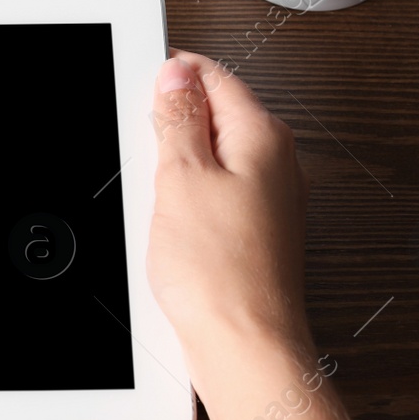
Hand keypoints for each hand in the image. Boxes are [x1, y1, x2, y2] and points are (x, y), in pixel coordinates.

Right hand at [146, 52, 309, 361]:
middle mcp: (277, 163)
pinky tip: (171, 229)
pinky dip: (187, 202)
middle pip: (214, 116)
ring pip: (211, 158)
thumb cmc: (220, 273)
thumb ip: (178, 118)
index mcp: (264, 136)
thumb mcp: (181, 177)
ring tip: (161, 203)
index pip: (214, 76)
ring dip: (177, 170)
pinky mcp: (254, 230)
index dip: (171, 79)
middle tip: (149, 160)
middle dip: (172, 129)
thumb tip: (176, 74)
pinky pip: (214, 195)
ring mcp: (268, 198)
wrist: (243, 344)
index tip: (141, 92)